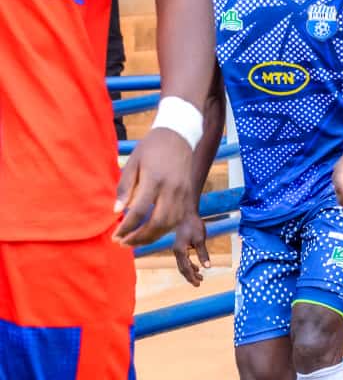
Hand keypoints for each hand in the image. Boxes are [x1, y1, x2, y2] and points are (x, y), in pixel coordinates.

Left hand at [113, 128, 193, 246]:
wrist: (179, 136)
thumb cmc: (151, 148)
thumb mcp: (132, 163)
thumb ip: (125, 188)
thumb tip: (117, 211)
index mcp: (154, 179)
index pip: (138, 211)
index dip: (126, 227)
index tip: (115, 235)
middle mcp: (171, 189)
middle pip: (157, 223)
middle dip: (139, 238)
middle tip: (124, 243)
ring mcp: (183, 194)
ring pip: (169, 225)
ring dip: (152, 237)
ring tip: (136, 240)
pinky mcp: (189, 196)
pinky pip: (177, 219)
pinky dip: (164, 229)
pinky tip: (152, 231)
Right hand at [173, 212, 210, 285]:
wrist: (186, 214)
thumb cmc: (194, 225)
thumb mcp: (200, 239)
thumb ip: (203, 254)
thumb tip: (208, 267)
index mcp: (180, 251)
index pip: (186, 268)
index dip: (192, 277)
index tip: (198, 284)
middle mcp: (176, 251)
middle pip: (182, 268)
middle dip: (190, 277)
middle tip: (199, 283)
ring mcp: (177, 249)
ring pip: (183, 265)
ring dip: (191, 272)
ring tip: (200, 277)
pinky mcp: (180, 247)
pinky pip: (183, 260)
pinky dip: (190, 265)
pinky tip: (197, 267)